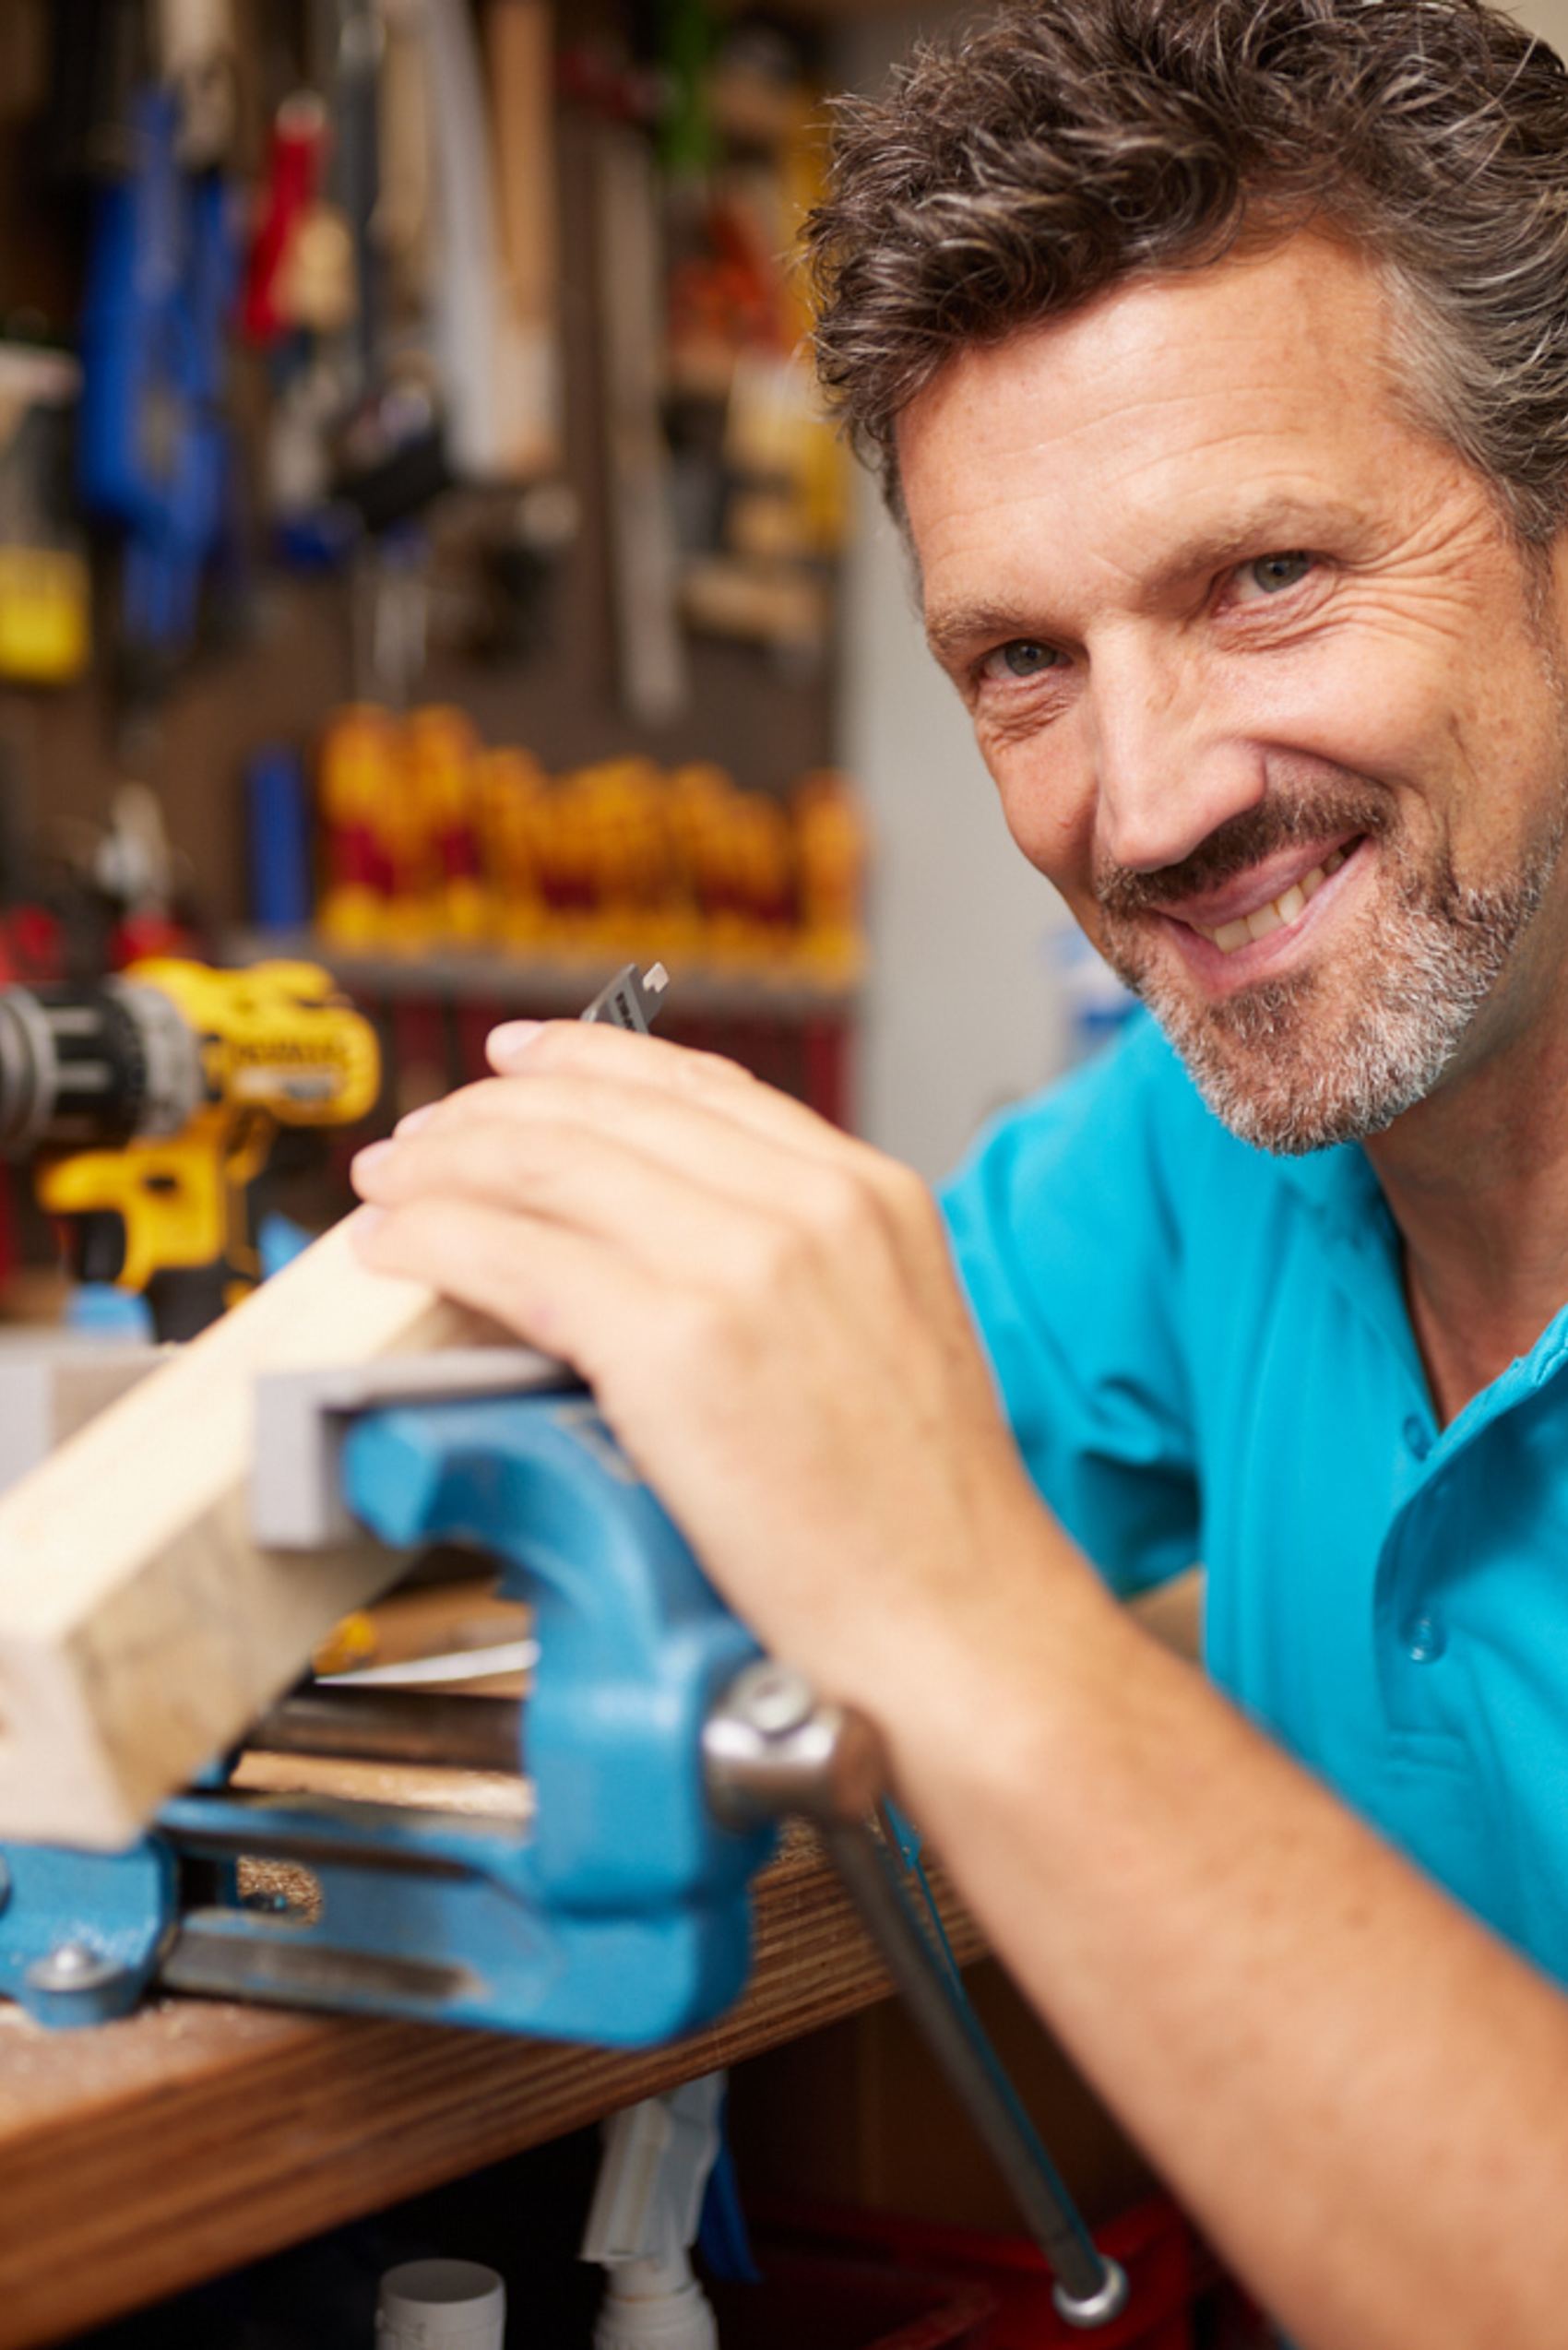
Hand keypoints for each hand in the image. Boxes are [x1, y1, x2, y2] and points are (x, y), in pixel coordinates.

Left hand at [349, 1021, 1052, 1708]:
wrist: (956, 1621)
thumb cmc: (924, 1521)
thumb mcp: (888, 1335)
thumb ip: (795, 1267)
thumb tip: (664, 1249)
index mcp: (869, 1195)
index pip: (696, 1086)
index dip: (587, 1061)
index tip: (520, 1062)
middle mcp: (809, 1206)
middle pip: (605, 1113)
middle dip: (490, 1112)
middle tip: (425, 1135)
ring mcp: (742, 1265)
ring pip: (546, 1166)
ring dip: (444, 1166)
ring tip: (390, 1185)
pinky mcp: (672, 1342)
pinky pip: (513, 1256)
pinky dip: (435, 1240)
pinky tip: (399, 1249)